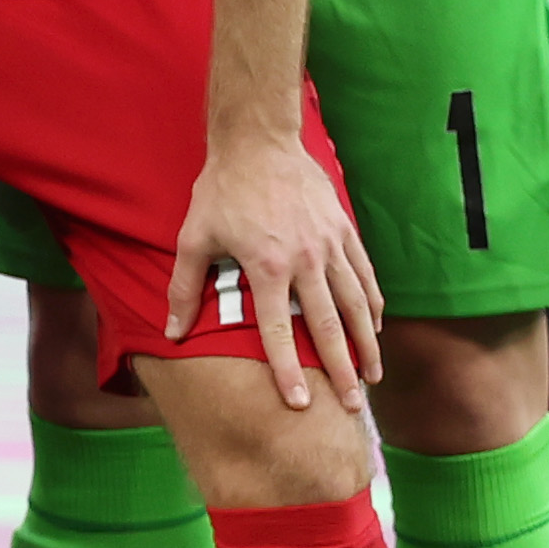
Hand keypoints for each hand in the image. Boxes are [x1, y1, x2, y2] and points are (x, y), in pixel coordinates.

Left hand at [176, 127, 382, 413]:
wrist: (259, 142)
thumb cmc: (222, 191)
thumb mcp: (194, 237)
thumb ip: (185, 288)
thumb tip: (172, 332)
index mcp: (266, 267)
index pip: (277, 331)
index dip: (288, 370)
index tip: (299, 404)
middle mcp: (305, 261)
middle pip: (328, 327)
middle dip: (341, 370)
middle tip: (351, 406)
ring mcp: (330, 246)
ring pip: (356, 305)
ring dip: (367, 345)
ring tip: (372, 377)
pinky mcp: (345, 231)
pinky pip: (365, 276)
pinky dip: (373, 304)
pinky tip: (376, 327)